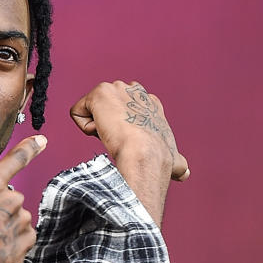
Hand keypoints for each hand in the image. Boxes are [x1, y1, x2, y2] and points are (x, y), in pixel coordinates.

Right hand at [0, 126, 47, 262]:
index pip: (16, 159)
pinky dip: (13, 240)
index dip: (30, 148)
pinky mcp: (25, 244)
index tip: (42, 140)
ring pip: (17, 216)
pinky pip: (25, 235)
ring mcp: (19, 223)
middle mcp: (9, 201)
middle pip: (9, 196)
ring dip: (4, 224)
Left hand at [70, 81, 188, 181]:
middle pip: (107, 109)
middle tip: (120, 140)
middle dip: (109, 126)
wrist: (145, 154)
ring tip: (113, 137)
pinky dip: (85, 128)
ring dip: (97, 128)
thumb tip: (184, 174)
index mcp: (150, 102)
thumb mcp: (175, 160)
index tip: (130, 142)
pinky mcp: (98, 94)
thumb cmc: (160, 160)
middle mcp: (133, 90)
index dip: (123, 129)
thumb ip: (178, 163)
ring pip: (92, 111)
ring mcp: (116, 89)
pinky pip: (78, 113)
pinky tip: (102, 133)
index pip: (127, 108)